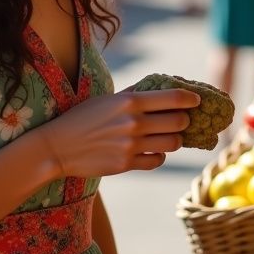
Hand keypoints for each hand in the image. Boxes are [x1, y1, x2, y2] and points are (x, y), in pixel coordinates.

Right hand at [43, 87, 199, 177]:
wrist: (57, 147)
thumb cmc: (82, 118)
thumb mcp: (107, 99)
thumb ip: (134, 94)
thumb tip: (161, 89)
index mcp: (130, 101)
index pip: (173, 98)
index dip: (190, 99)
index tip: (196, 101)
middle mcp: (133, 122)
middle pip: (179, 122)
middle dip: (184, 121)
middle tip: (181, 121)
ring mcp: (131, 145)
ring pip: (172, 143)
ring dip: (175, 140)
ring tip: (169, 137)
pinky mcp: (126, 164)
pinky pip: (157, 161)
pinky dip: (159, 156)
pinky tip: (153, 151)